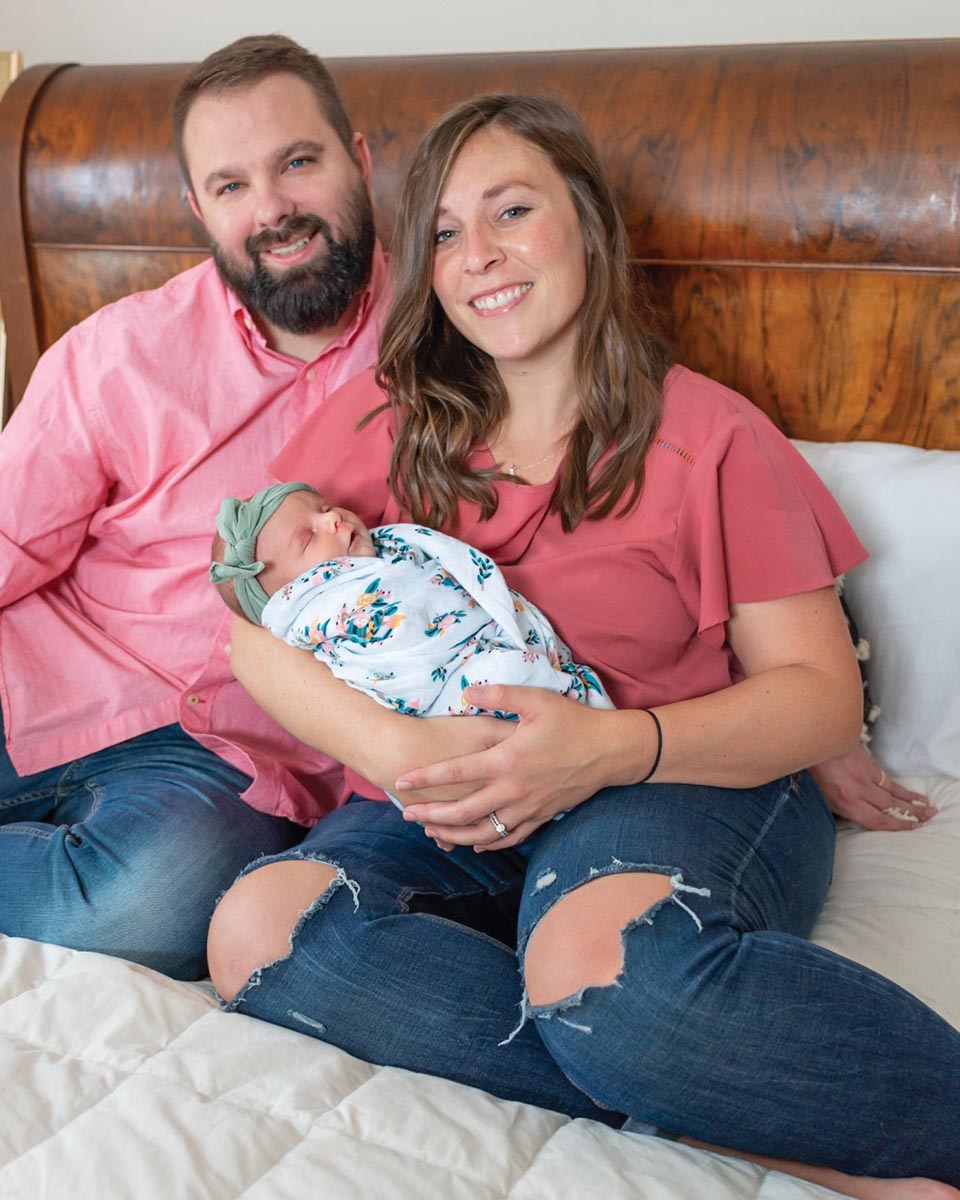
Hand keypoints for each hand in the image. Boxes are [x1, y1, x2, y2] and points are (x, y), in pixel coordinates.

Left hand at [396, 685, 632, 849]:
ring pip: (483, 833)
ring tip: (432, 833)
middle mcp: (513, 790)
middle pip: (463, 812)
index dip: (426, 779)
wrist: (610, 752)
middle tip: (408, 814)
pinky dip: (488, 844)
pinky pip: (509, 838)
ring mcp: (528, 808)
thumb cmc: (573, 722)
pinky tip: (474, 843)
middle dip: (431, 816)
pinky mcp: (542, 817)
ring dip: (454, 835)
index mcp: (507, 760)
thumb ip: (498, 695)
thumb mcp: (536, 700)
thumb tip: (466, 691)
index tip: (402, 781)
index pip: (456, 773)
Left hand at [810, 745, 935, 830]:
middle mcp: (860, 789)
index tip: (912, 828)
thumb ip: (844, 809)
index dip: (897, 826)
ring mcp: (866, 773)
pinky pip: (886, 777)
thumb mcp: (823, 797)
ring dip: (911, 799)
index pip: (877, 820)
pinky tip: (905, 790)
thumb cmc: (814, 773)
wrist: (814, 741)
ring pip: (893, 790)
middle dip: (911, 813)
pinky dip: (897, 785)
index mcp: (847, 801)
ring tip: (926, 805)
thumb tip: (861, 818)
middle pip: (891, 805)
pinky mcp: (868, 761)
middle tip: (927, 818)